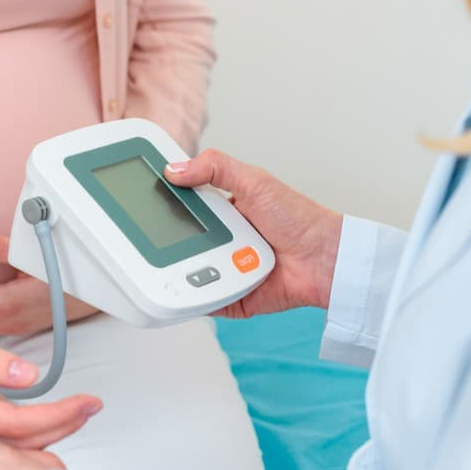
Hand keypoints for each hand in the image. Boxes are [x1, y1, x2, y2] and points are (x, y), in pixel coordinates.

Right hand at [0, 310, 101, 447]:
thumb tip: (23, 377)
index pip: (14, 422)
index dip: (55, 416)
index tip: (84, 406)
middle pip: (14, 434)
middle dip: (58, 423)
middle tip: (90, 407)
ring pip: (3, 434)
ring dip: (41, 424)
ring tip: (74, 410)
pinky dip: (17, 423)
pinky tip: (32, 413)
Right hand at [165, 149, 342, 316]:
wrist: (325, 260)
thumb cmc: (300, 219)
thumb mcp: (255, 181)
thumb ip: (215, 168)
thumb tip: (174, 168)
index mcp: (224, 210)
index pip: (185, 207)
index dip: (166, 205)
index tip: (145, 201)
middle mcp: (222, 240)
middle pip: (181, 241)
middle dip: (169, 240)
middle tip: (155, 235)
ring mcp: (226, 269)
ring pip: (188, 272)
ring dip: (183, 268)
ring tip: (183, 259)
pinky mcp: (232, 298)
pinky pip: (205, 301)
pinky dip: (196, 298)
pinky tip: (190, 289)